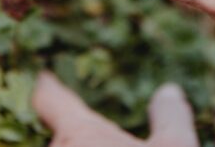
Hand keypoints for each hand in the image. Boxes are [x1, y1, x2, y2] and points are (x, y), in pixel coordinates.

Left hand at [32, 71, 197, 146]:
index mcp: (80, 133)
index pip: (49, 99)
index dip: (49, 86)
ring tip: (102, 137)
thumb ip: (169, 117)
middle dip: (75, 128)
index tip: (45, 75)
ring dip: (79, 143)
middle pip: (61, 133)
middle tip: (91, 118)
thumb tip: (169, 90)